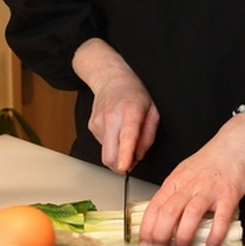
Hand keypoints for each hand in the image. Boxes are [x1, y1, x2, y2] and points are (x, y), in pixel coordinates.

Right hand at [72, 38, 158, 172]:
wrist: (111, 79)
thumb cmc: (134, 94)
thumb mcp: (153, 112)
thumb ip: (149, 136)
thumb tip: (139, 155)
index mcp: (130, 112)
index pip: (127, 137)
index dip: (125, 155)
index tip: (124, 167)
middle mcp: (111, 117)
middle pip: (110, 155)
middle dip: (121, 166)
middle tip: (131, 159)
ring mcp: (98, 122)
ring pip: (107, 153)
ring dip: (118, 151)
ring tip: (124, 132)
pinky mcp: (91, 127)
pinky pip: (103, 145)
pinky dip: (112, 143)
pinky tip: (116, 129)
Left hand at [136, 121, 244, 245]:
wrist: (233, 144)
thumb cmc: (209, 161)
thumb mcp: (183, 173)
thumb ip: (173, 194)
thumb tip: (161, 219)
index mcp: (175, 181)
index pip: (154, 206)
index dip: (147, 227)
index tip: (144, 243)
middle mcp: (189, 185)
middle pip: (168, 211)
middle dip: (160, 235)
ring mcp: (209, 190)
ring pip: (191, 214)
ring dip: (183, 236)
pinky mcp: (228, 194)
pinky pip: (221, 217)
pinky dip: (215, 234)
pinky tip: (211, 245)